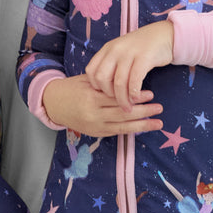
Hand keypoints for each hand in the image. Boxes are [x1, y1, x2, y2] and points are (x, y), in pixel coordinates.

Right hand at [43, 74, 162, 137]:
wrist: (53, 104)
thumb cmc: (72, 88)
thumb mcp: (87, 81)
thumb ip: (106, 82)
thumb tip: (129, 80)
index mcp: (91, 98)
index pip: (118, 97)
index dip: (135, 97)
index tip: (150, 94)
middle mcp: (93, 114)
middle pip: (123, 113)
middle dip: (143, 112)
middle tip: (159, 108)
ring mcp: (94, 126)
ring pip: (122, 126)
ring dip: (142, 125)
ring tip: (158, 123)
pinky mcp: (95, 133)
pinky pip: (116, 132)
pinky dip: (131, 130)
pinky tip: (143, 128)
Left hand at [84, 21, 174, 110]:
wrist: (165, 34)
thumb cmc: (142, 48)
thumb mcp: (122, 51)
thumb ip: (111, 64)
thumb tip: (101, 87)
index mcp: (107, 49)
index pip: (91, 71)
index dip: (95, 86)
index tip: (105, 93)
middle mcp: (115, 50)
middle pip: (101, 78)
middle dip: (107, 94)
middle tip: (116, 101)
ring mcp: (129, 53)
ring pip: (118, 82)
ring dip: (122, 99)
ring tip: (128, 108)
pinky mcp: (144, 57)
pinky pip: (134, 80)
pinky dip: (134, 93)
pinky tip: (137, 98)